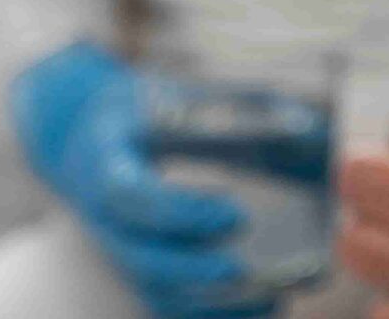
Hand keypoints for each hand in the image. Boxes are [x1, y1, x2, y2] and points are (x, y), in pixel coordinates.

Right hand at [9, 43, 272, 317]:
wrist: (83, 136)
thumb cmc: (144, 110)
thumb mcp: (178, 92)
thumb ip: (237, 104)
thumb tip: (305, 124)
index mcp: (107, 163)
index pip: (134, 196)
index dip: (182, 211)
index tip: (237, 215)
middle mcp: (105, 216)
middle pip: (139, 257)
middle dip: (193, 269)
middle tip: (246, 271)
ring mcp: (116, 248)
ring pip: (153, 289)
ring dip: (209, 303)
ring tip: (271, 296)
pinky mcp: (135, 265)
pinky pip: (166, 301)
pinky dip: (210, 313)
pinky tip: (263, 306)